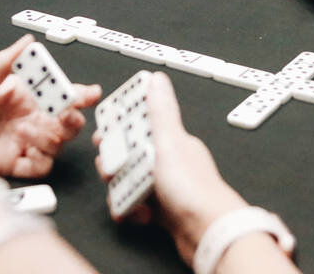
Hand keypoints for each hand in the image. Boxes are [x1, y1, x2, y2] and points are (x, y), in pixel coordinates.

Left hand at [0, 35, 100, 178]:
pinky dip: (38, 161)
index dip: (78, 94)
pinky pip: (38, 167)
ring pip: (56, 145)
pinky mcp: (10, 163)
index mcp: (24, 95)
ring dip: (50, 139)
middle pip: (65, 123)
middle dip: (71, 120)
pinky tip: (24, 151)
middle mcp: (27, 118)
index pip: (59, 93)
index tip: (89, 94)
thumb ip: (6, 61)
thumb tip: (28, 40)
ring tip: (27, 131)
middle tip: (62, 117)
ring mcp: (20, 142)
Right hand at [94, 72, 246, 265]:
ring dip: (122, 189)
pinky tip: (137, 213)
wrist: (209, 234)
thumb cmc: (194, 189)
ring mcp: (167, 187)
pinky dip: (132, 210)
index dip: (120, 128)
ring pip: (131, 182)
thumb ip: (160, 112)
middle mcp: (171, 162)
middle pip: (131, 155)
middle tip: (110, 169)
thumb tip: (156, 80)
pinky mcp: (164, 211)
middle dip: (116, 163)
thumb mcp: (170, 143)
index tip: (104, 134)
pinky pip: (137, 206)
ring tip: (124, 194)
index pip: (141, 125)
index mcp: (174, 141)